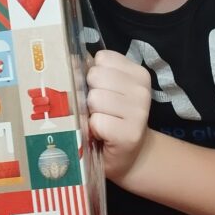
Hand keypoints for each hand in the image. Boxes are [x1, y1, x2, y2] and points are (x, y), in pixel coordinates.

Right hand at [27, 86, 70, 119]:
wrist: (64, 104)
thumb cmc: (57, 97)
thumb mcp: (49, 91)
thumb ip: (39, 91)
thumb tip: (30, 92)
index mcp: (37, 93)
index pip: (30, 93)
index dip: (34, 93)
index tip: (41, 93)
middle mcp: (37, 101)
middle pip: (33, 101)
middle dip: (41, 101)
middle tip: (47, 100)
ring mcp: (38, 108)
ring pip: (35, 109)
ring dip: (43, 108)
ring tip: (49, 107)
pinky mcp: (40, 116)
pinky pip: (34, 117)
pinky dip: (36, 116)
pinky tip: (43, 114)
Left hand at [85, 50, 151, 183]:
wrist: (130, 156)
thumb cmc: (113, 118)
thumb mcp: (107, 89)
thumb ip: (92, 72)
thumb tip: (72, 60)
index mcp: (138, 73)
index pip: (102, 58)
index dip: (94, 74)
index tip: (102, 90)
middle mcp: (142, 90)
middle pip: (96, 76)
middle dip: (90, 93)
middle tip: (99, 109)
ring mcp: (139, 112)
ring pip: (95, 98)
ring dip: (91, 113)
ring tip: (101, 121)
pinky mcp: (129, 134)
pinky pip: (97, 122)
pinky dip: (93, 129)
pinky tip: (102, 135)